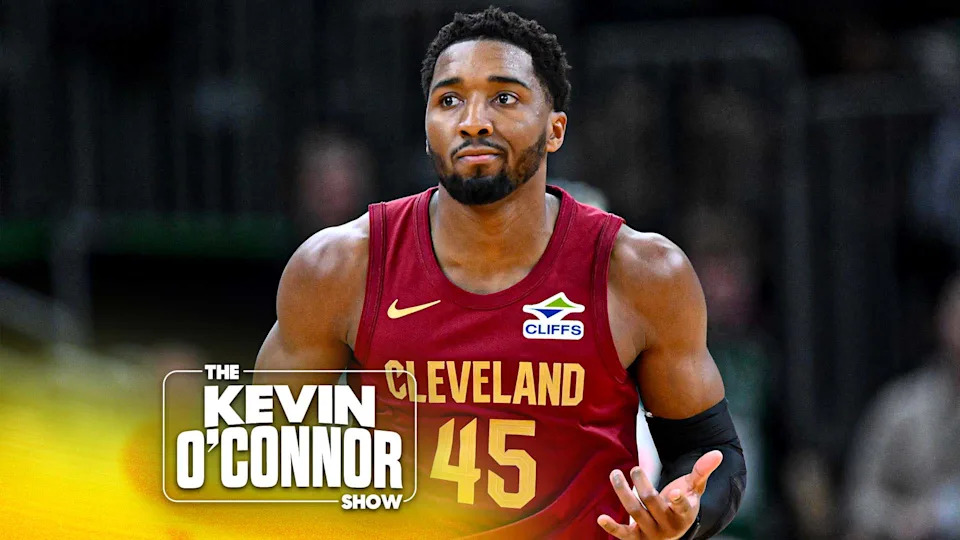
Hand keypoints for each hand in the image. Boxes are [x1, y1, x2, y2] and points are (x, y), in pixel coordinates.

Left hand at [597, 450, 722, 538]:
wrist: (672, 531)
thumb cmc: (681, 504)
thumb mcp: (693, 489)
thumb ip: (702, 472)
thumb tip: (717, 453)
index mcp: (684, 513)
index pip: (683, 508)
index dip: (678, 501)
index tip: (673, 492)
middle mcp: (668, 526)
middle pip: (653, 504)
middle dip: (643, 486)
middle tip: (635, 469)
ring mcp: (651, 533)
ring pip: (636, 513)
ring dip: (624, 493)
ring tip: (615, 474)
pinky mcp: (636, 539)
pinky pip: (623, 534)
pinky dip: (612, 527)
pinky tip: (601, 517)